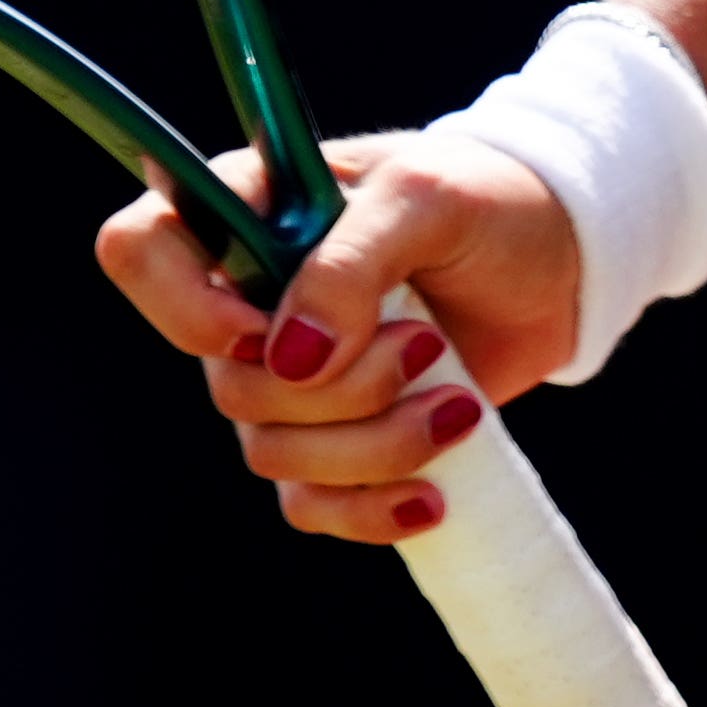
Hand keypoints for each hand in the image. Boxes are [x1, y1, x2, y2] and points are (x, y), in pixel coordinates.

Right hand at [90, 129, 582, 544]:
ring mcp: (290, 377)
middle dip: (339, 388)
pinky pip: (310, 506)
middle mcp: (250, 299)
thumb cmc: (495, 199)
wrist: (568, 259)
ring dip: (373, 445)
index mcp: (250, 211)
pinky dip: (369, 509)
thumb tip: (287, 357)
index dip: (181, 306)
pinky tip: (433, 494)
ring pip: (273, 454)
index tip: (263, 329)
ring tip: (460, 404)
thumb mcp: (431, 197)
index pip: (139, 248)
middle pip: (227, 382)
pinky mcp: (337, 439)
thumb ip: (353, 260)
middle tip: (425, 346)